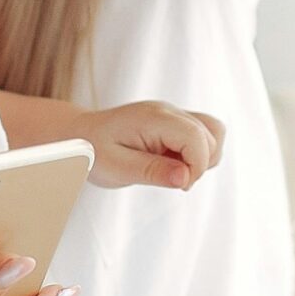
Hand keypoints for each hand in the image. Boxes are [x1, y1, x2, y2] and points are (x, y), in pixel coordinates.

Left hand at [79, 100, 225, 189]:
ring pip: (214, 131)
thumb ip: (152, 171)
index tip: (180, 184)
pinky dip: (199, 152)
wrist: (80, 136)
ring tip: (174, 170)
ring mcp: (173, 114)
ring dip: (204, 157)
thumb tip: (185, 178)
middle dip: (200, 164)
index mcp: (153, 118)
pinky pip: (204, 134)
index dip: (197, 166)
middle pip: (211, 134)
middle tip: (172, 179)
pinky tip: (175, 163)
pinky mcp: (175, 122)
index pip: (196, 137)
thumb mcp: (116, 167)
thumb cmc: (93, 151)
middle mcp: (168, 110)